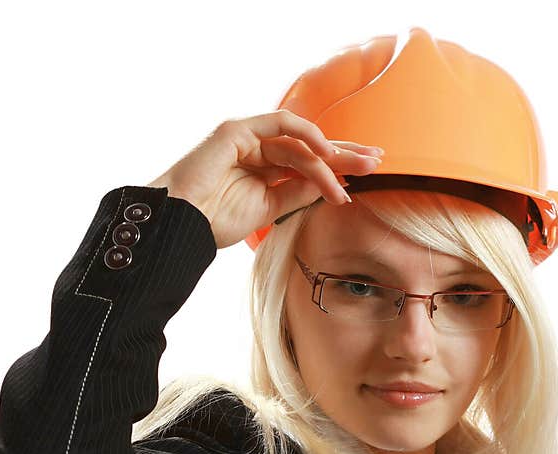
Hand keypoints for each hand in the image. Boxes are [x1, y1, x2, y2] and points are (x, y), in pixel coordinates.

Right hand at [146, 109, 382, 248]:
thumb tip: (330, 186)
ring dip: (330, 157)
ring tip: (356, 172)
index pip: (307, 163)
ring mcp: (247, 137)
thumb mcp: (268, 210)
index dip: (337, 166)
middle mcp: (256, 149)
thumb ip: (296, 194)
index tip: (365, 175)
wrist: (180, 226)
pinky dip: (307, 135)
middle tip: (377, 161)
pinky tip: (326, 153)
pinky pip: (281, 125)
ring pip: (300, 142)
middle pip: (309, 147)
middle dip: (345, 153)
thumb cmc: (214, 222)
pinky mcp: (238, 130)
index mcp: (261, 169)